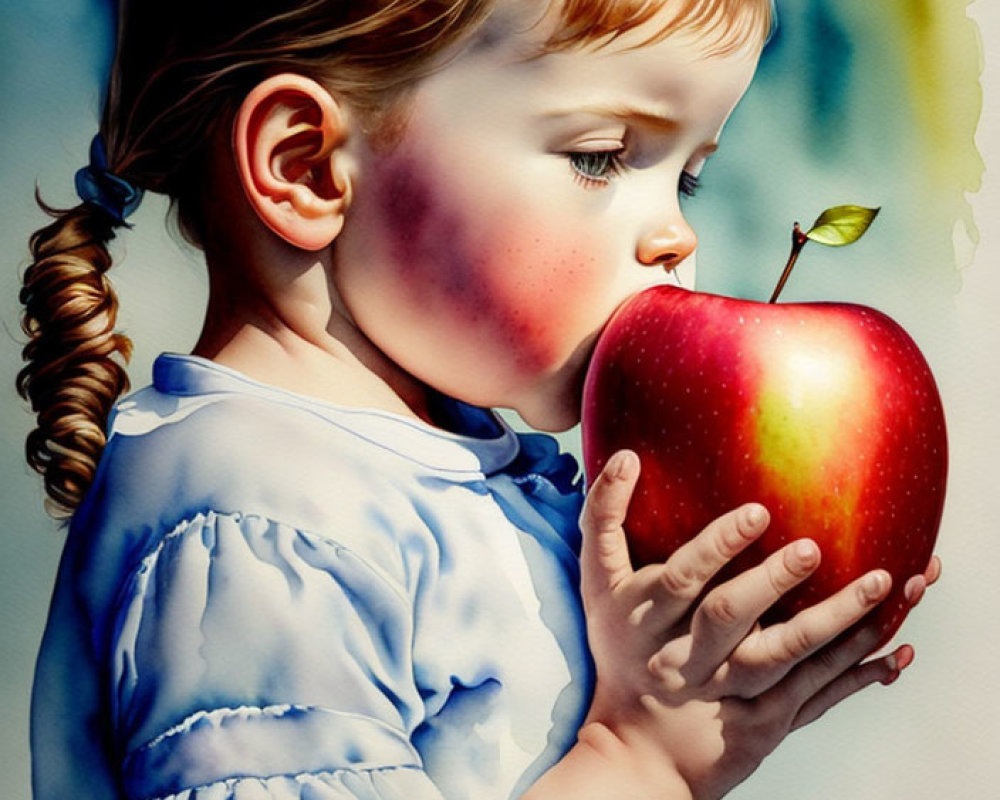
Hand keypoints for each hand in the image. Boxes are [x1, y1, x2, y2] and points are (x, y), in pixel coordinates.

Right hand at [576, 450, 933, 799]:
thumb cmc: (618, 643)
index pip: (681, 579)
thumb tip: (627, 455)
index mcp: (645, 619)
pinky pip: (813, 694)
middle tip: (813, 546)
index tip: (759, 511)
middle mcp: (684, 658)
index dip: (717, 546)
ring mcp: (725, 692)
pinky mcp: (761, 721)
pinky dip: (854, 671)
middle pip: (729, 617)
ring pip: (781, 656)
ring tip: (878, 584)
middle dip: (772, 581)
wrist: (635, 743)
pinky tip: (894, 645)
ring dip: (831, 622)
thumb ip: (603, 517)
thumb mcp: (598, 582)